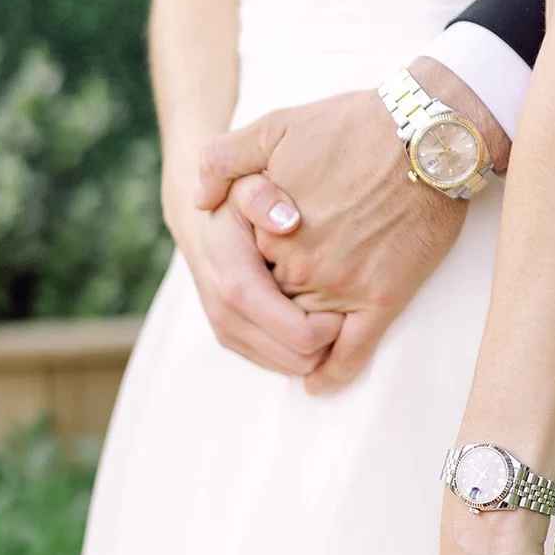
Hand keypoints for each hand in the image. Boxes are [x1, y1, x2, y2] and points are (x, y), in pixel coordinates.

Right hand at [166, 174, 344, 377]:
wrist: (206, 225)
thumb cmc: (237, 204)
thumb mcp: (246, 185)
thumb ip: (262, 195)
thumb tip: (286, 220)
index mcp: (235, 283)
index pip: (298, 333)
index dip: (331, 329)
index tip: (348, 305)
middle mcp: (226, 316)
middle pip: (297, 360)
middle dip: (329, 343)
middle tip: (346, 311)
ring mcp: (228, 333)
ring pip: (290, 368)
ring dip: (317, 349)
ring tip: (330, 312)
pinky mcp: (234, 342)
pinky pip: (280, 364)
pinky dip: (301, 349)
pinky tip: (311, 317)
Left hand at [194, 59, 509, 394]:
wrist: (425, 134)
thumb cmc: (354, 125)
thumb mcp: (275, 127)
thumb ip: (226, 160)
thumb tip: (197, 200)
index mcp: (267, 231)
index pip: (244, 271)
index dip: (256, 268)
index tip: (268, 260)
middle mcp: (300, 265)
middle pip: (274, 304)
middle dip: (277, 303)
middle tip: (294, 290)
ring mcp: (342, 286)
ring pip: (308, 332)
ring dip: (303, 336)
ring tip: (305, 332)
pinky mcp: (382, 300)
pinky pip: (351, 353)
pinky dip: (333, 373)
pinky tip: (319, 383)